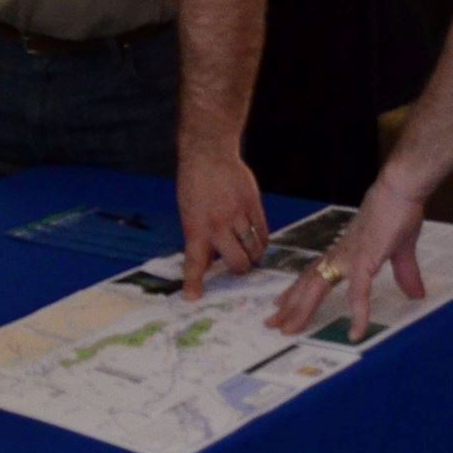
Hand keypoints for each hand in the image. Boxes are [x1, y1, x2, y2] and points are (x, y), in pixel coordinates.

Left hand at [177, 152, 265, 298]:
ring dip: (253, 256)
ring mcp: (238, 215)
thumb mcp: (189, 214)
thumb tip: (208, 265)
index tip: (194, 298)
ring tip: (249, 253)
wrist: (209, 153)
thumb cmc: (195, 185)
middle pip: (238, 263)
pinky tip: (257, 240)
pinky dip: (261, 241)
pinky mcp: (254, 205)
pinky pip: (263, 233)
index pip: (195, 262)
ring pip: (254, 250)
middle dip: (240, 269)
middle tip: (238, 265)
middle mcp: (218, 225)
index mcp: (197, 228)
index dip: (194, 283)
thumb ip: (199, 239)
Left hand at [267, 173, 428, 342]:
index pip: (313, 274)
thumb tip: (416, 294)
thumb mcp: (401, 251)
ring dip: (302, 309)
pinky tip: (356, 333)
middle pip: (307, 284)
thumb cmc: (398, 212)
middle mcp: (340, 256)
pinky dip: (357, 314)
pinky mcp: (365, 260)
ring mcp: (349, 258)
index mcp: (345, 252)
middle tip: (272, 324)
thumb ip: (405, 274)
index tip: (280, 304)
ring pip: (318, 287)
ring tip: (288, 329)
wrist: (400, 189)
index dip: (296, 290)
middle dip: (289, 306)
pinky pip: (359, 292)